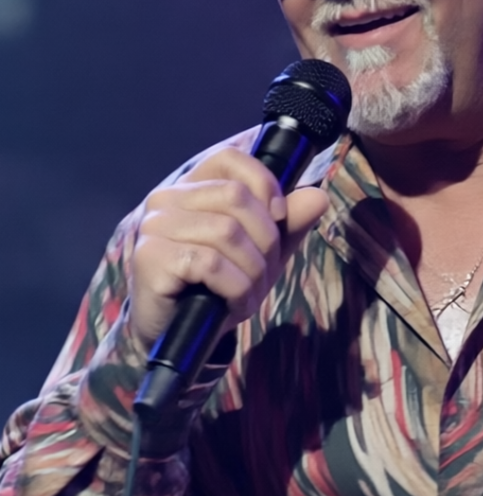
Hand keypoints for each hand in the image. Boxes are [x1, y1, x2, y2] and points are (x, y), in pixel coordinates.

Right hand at [128, 147, 328, 354]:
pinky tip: (233, 303)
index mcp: (191, 186)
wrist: (177, 336)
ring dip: (252, 270)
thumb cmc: (216, 287)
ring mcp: (155, 226)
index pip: (230, 159)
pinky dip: (234, 287)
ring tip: (248, 293)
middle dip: (265, 240)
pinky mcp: (151, 257)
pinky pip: (211, 263)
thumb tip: (318, 197)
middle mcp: (166, 198)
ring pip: (227, 232)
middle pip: (236, 197)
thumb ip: (287, 224)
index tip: (279, 217)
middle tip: (263, 273)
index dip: (263, 182)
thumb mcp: (260, 252)